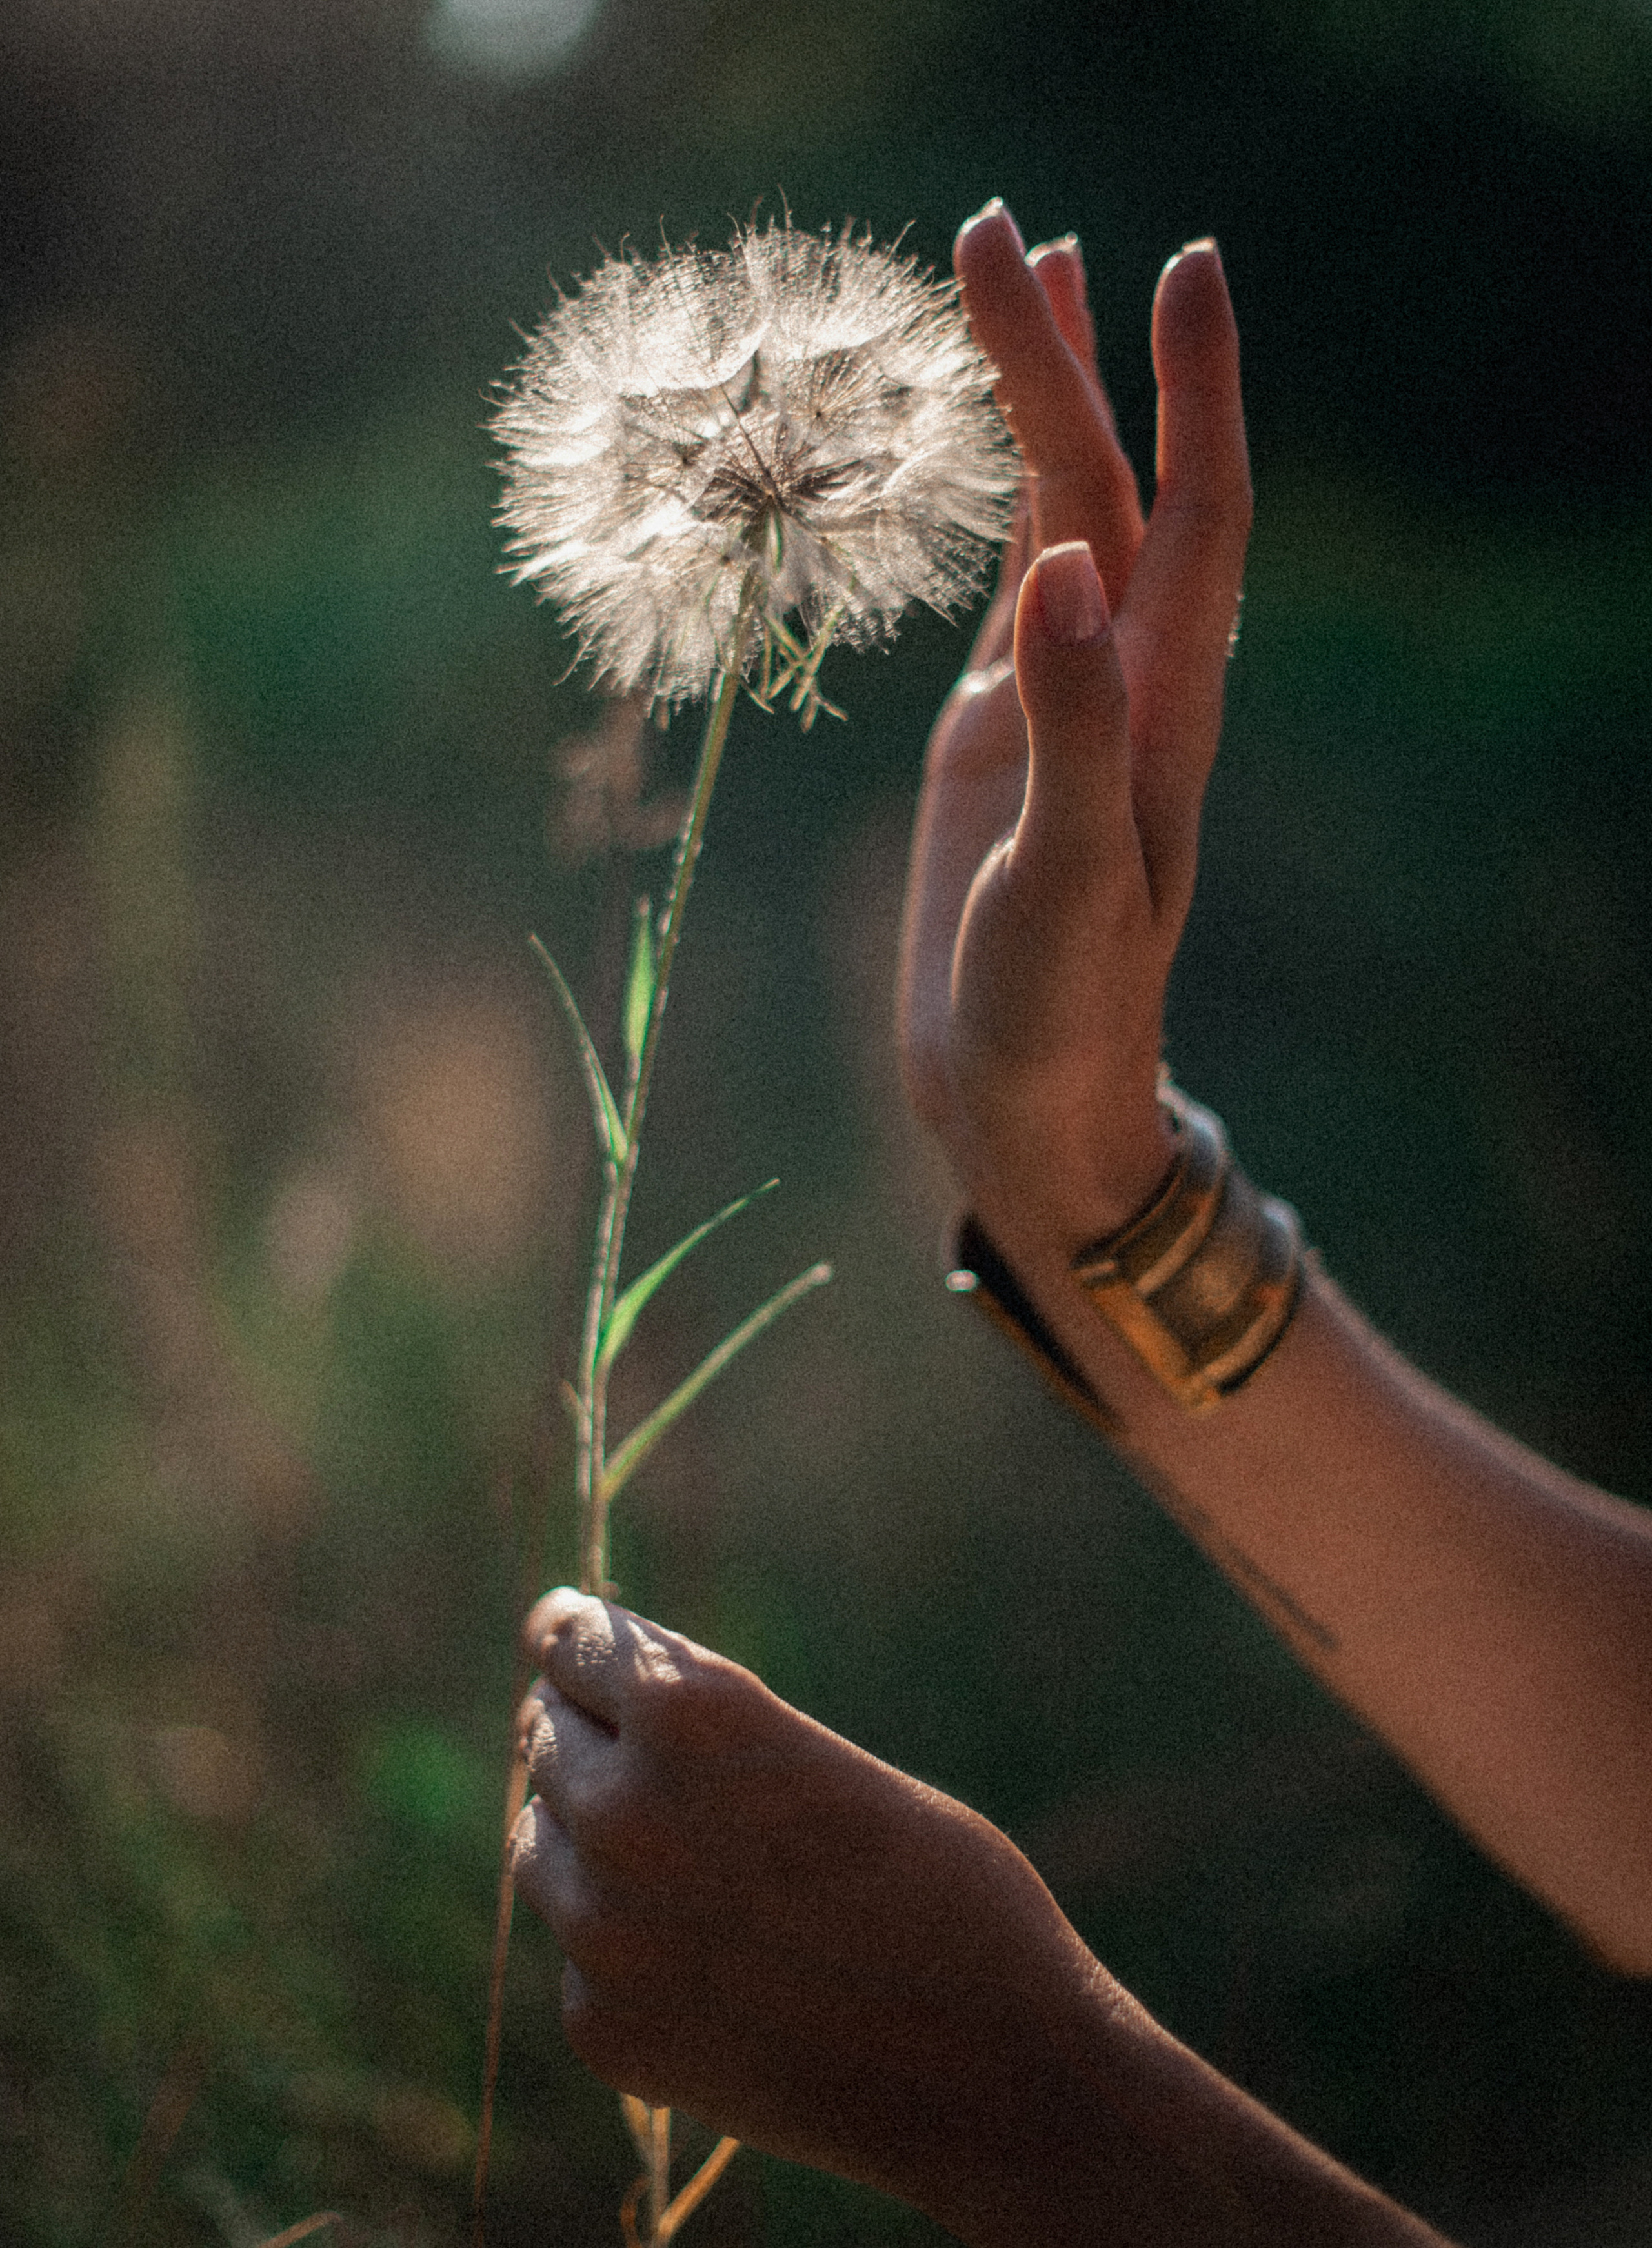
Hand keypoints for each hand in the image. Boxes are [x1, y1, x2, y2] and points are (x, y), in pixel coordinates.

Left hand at [511, 1591, 1449, 2247]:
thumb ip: (725, 1719)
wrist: (1003, 2078)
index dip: (581, 1628)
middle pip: (553, 1726)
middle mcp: (635, 1807)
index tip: (576, 1626)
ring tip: (713, 1859)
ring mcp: (609, 1925)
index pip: (578, 1631)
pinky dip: (624, 1935)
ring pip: (545, 1835)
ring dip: (600, 1830)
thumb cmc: (956, 1891)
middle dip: (596, 1724)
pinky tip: (725, 1952)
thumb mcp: (847, 1767)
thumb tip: (615, 1663)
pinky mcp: (609, 2025)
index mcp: (705, 1713)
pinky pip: (579, 1943)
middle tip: (666, 1745)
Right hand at [899, 203, 1251, 1254]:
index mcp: (1156, 703)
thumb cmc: (1054, 1012)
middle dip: (1065, 356)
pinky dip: (1002, 499)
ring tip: (1016, 281)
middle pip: (1108, 483)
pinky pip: (1010, 583)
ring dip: (1044, 404)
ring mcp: (1059, 701)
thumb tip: (1063, 563)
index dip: (1189, 388)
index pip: (1192, 509)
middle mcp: (1121, 681)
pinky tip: (991, 449)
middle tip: (995, 228)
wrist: (1024, 1096)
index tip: (1174, 264)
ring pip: (1063, 517)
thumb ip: (1070, 726)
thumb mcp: (1061, 880)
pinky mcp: (998, 735)